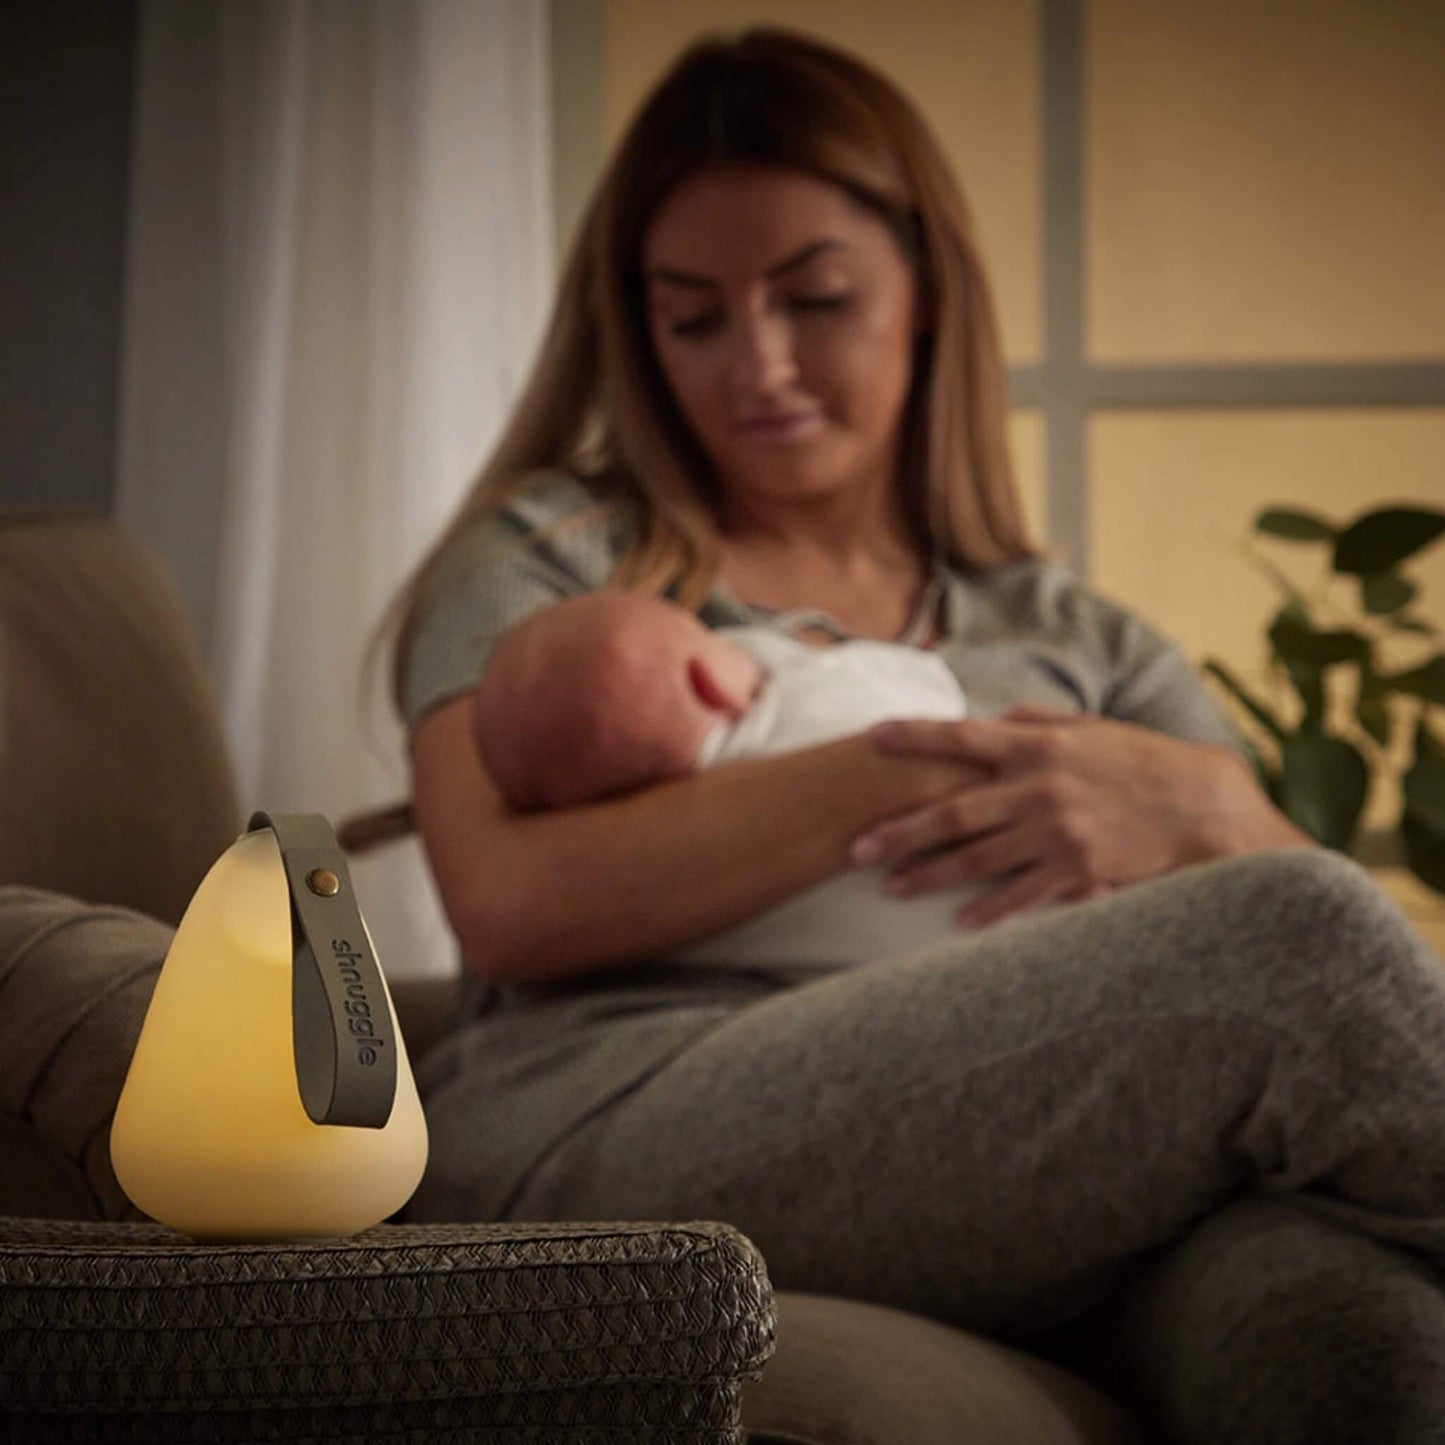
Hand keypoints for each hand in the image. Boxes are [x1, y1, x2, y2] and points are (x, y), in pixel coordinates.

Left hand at [850, 706, 1310, 927]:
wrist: (1205, 807)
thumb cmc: (1144, 763)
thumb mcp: (1092, 729)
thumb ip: (1039, 721)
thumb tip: (997, 716)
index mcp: (1040, 745)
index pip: (963, 737)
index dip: (916, 737)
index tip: (872, 738)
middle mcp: (1040, 788)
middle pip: (954, 812)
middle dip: (901, 831)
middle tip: (856, 848)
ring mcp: (1058, 833)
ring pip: (978, 859)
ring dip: (930, 875)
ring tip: (892, 887)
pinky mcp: (1079, 871)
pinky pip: (1023, 895)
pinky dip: (990, 911)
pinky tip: (959, 923)